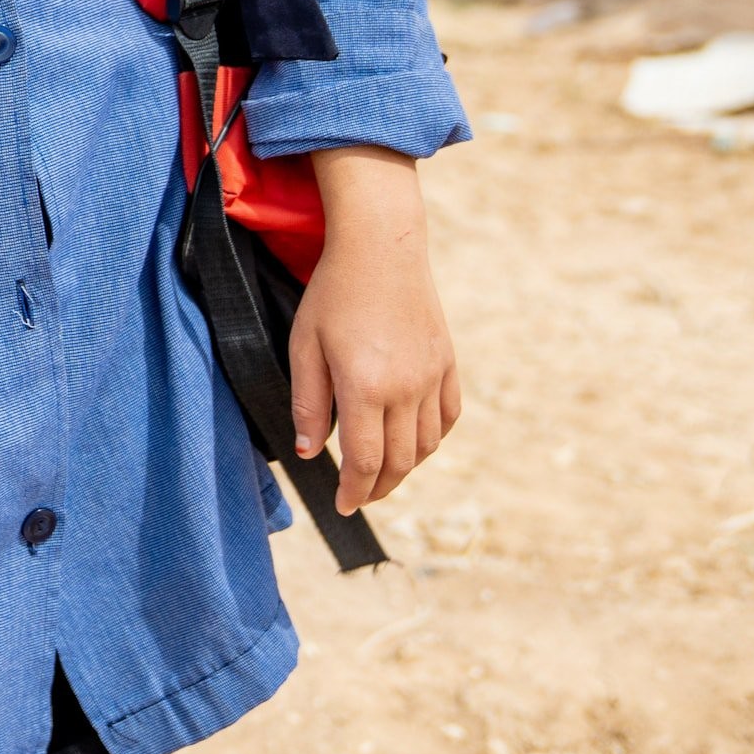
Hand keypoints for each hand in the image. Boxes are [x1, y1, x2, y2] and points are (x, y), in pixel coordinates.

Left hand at [289, 146, 459, 512]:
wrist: (382, 248)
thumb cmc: (333, 294)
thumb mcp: (305, 346)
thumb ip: (309, 404)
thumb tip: (311, 453)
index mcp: (366, 387)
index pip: (364, 461)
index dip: (353, 491)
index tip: (341, 505)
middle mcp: (407, 388)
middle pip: (398, 462)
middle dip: (377, 488)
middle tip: (358, 496)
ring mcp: (433, 376)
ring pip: (426, 446)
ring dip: (404, 468)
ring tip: (381, 474)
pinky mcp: (448, 363)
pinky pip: (448, 418)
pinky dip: (432, 440)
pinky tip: (413, 443)